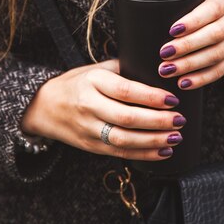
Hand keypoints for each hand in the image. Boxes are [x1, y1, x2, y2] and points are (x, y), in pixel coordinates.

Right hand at [20, 58, 185, 160]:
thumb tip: (158, 70)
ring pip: (124, 140)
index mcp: (93, 81)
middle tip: (179, 119)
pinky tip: (162, 151)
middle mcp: (89, 106)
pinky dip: (143, 155)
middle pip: (127, 118)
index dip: (151, 97)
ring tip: (175, 137)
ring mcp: (89, 129)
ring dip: (153, 141)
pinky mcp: (91, 147)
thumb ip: (124, 70)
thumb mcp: (97, 68)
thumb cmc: (78, 82)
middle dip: (157, 121)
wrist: (44, 105)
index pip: (125, 91)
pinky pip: (120, 154)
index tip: (172, 99)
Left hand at [158, 0, 223, 89]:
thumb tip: (156, 16)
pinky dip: (200, 79)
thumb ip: (191, 5)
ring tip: (167, 70)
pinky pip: (219, 71)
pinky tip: (183, 82)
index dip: (193, 21)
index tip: (172, 30)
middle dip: (187, 46)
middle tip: (164, 53)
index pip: (211, 9)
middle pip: (213, 35)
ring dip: (189, 65)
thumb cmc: (219, 11)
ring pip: (215, 55)